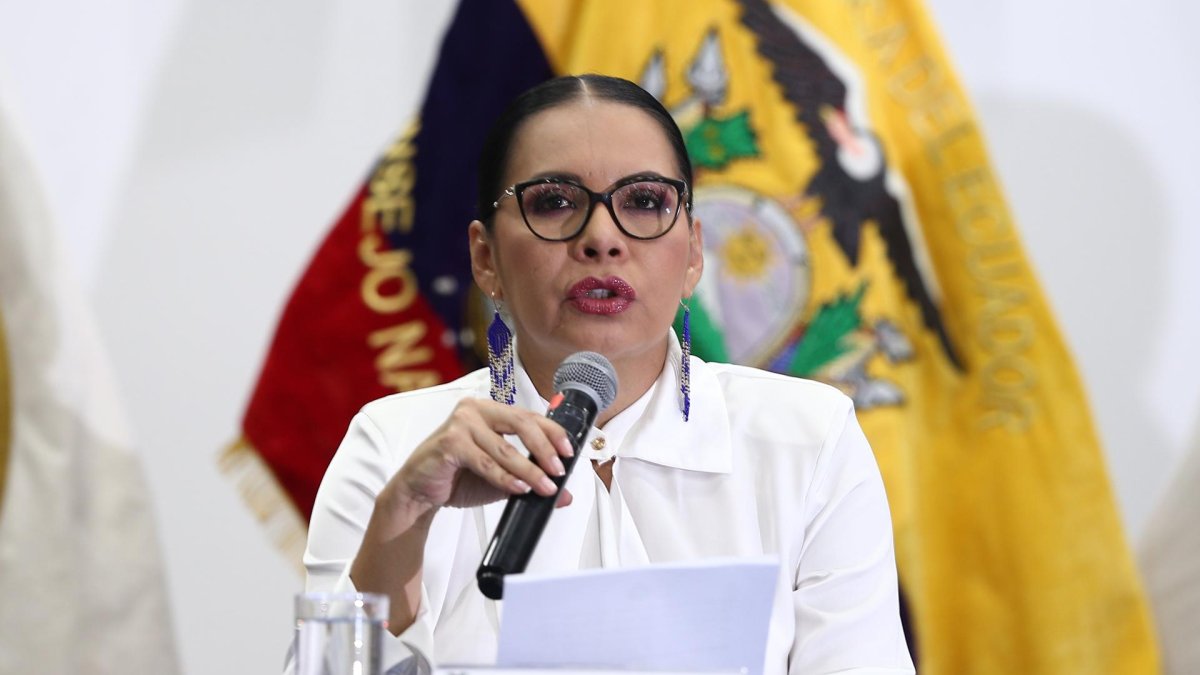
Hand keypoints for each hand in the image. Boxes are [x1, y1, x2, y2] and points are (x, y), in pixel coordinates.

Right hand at [388, 398, 575, 510]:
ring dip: (528, 471)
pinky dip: (505, 478)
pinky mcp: (449, 443)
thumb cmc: (457, 477)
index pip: (529, 416)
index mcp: (490, 411)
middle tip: (558, 470)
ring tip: (544, 487)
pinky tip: (518, 488)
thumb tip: (564, 495)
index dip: (553, 433)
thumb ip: (530, 481)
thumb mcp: (501, 479)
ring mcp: (461, 424)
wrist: (418, 491)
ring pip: (505, 448)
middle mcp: (475, 410)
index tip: (569, 451)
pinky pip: (485, 462)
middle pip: (521, 424)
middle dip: (545, 449)